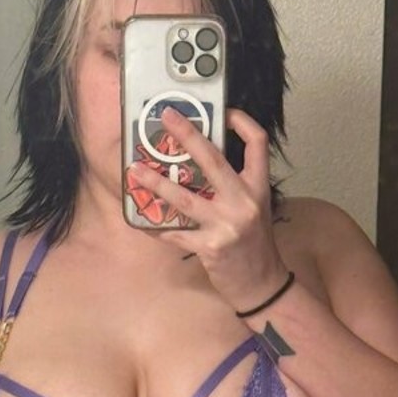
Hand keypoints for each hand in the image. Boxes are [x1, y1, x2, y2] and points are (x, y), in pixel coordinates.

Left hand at [126, 107, 289, 312]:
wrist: (262, 285)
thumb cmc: (256, 245)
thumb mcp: (256, 208)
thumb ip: (236, 186)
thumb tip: (203, 164)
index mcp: (258, 187)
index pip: (257, 143)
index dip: (242, 122)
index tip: (224, 112)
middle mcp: (244, 201)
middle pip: (213, 159)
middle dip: (187, 135)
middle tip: (167, 117)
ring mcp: (226, 224)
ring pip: (184, 198)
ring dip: (156, 183)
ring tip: (134, 171)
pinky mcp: (210, 247)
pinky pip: (176, 233)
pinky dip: (158, 227)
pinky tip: (143, 222)